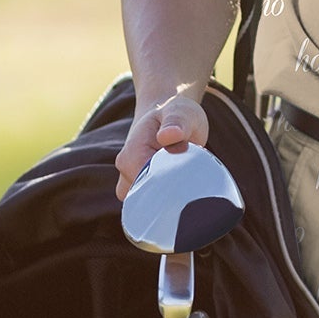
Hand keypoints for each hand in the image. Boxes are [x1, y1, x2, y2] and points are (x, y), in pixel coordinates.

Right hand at [114, 87, 211, 201]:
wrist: (167, 114)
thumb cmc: (175, 113)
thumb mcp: (181, 112)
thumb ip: (176, 123)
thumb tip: (168, 135)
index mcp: (132, 154)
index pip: (146, 185)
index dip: (169, 186)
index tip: (188, 180)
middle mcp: (126, 172)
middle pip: (147, 199)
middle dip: (169, 195)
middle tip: (191, 179)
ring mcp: (131, 182)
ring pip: (149, 205)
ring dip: (169, 198)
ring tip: (187, 180)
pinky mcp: (142, 188)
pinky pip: (153, 204)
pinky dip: (168, 199)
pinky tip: (183, 187)